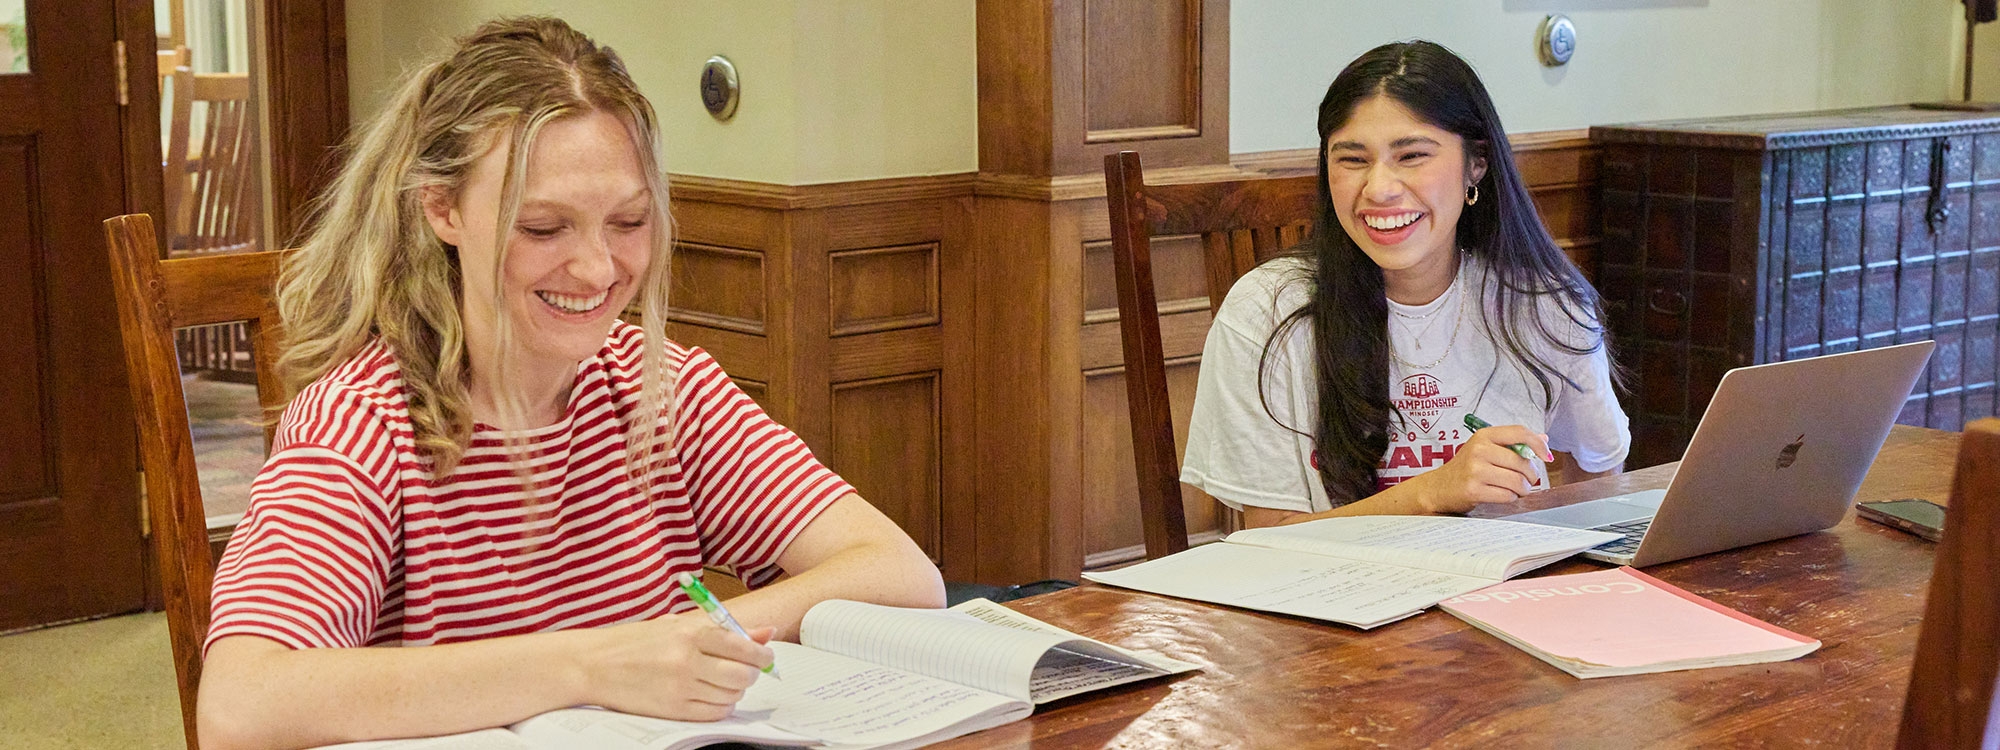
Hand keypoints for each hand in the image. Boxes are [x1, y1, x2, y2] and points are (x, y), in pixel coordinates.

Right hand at [577, 610, 775, 720]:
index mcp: (690, 632)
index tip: (764, 656)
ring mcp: (680, 687)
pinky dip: (720, 706)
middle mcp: (687, 660)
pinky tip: (709, 695)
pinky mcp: (673, 710)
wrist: (594, 664)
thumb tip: (765, 633)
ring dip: (734, 690)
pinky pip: (714, 713)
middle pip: (743, 675)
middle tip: (744, 670)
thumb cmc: (636, 642)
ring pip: (731, 696)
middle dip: (751, 674)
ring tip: (720, 681)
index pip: (744, 647)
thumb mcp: (677, 624)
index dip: (761, 654)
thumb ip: (724, 629)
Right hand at [1405, 424, 1551, 513]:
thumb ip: (1513, 443)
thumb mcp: (1485, 448)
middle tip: (1526, 480)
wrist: (1439, 487)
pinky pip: (1506, 495)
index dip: (1538, 444)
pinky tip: (1504, 495)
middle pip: (1522, 462)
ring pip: (1517, 481)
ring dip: (1523, 489)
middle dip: (1531, 476)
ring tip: (1517, 490)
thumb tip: (1543, 438)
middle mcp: (1479, 450)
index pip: (1519, 432)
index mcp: (1484, 436)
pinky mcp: (1473, 490)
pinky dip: (1511, 498)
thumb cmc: (1465, 468)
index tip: (1546, 456)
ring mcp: (1475, 470)